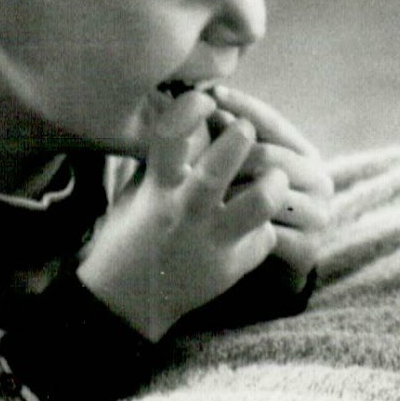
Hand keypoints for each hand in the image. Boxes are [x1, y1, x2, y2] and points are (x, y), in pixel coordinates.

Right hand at [75, 89, 289, 340]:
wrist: (126, 301)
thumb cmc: (132, 234)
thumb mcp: (141, 192)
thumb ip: (169, 161)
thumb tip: (196, 119)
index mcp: (158, 189)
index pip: (170, 140)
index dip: (190, 111)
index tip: (204, 99)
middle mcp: (185, 213)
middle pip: (218, 169)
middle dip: (238, 140)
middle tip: (246, 129)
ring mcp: (211, 241)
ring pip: (258, 204)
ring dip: (271, 183)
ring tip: (274, 177)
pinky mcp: (231, 266)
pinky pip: (263, 237)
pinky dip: (264, 227)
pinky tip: (255, 227)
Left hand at [211, 86, 332, 279]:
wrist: (263, 265)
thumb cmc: (244, 205)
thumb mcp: (237, 166)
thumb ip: (227, 134)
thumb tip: (202, 96)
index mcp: (306, 154)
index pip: (271, 122)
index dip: (241, 106)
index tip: (209, 94)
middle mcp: (321, 180)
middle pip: (265, 156)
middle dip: (226, 158)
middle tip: (188, 159)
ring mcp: (319, 216)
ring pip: (264, 194)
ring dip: (227, 197)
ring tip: (195, 196)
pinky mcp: (308, 250)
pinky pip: (267, 232)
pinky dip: (238, 229)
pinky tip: (214, 227)